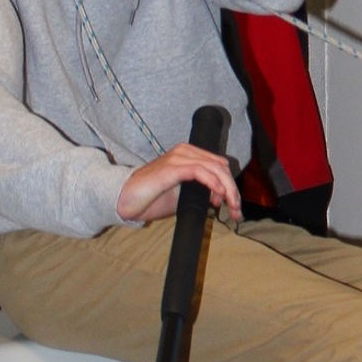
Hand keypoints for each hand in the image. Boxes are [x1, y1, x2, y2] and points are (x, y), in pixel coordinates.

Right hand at [117, 143, 242, 224]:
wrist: (124, 200)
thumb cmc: (151, 198)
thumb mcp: (182, 196)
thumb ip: (200, 193)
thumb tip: (219, 198)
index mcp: (189, 155)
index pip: (219, 166)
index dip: (230, 185)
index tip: (233, 207)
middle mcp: (186, 151)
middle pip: (221, 166)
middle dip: (233, 189)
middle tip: (237, 210)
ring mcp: (179, 157)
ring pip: (215, 168)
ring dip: (228, 189)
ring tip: (231, 207)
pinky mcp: (172, 167)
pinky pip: (200, 171)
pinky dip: (213, 183)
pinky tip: (218, 196)